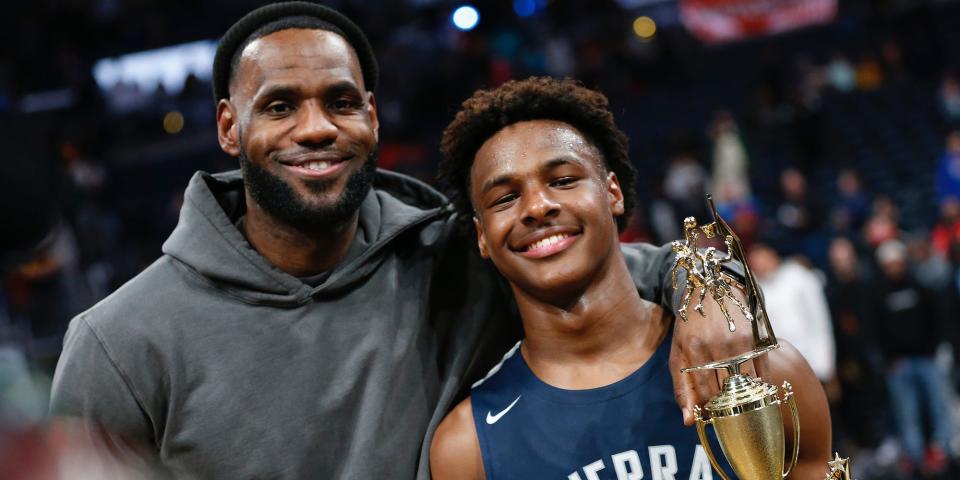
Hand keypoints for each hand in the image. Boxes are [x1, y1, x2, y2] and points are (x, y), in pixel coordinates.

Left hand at [668, 286, 767, 424]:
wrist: (712, 286)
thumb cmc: (690, 324)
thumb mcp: (678, 351)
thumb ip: (681, 387)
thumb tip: (688, 421)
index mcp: (694, 348)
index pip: (704, 392)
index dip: (708, 409)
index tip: (710, 416)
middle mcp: (718, 345)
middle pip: (727, 391)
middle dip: (726, 407)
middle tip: (726, 414)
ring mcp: (740, 341)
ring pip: (747, 385)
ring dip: (745, 400)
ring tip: (740, 406)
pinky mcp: (757, 338)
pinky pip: (763, 373)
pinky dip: (761, 388)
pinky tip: (755, 393)